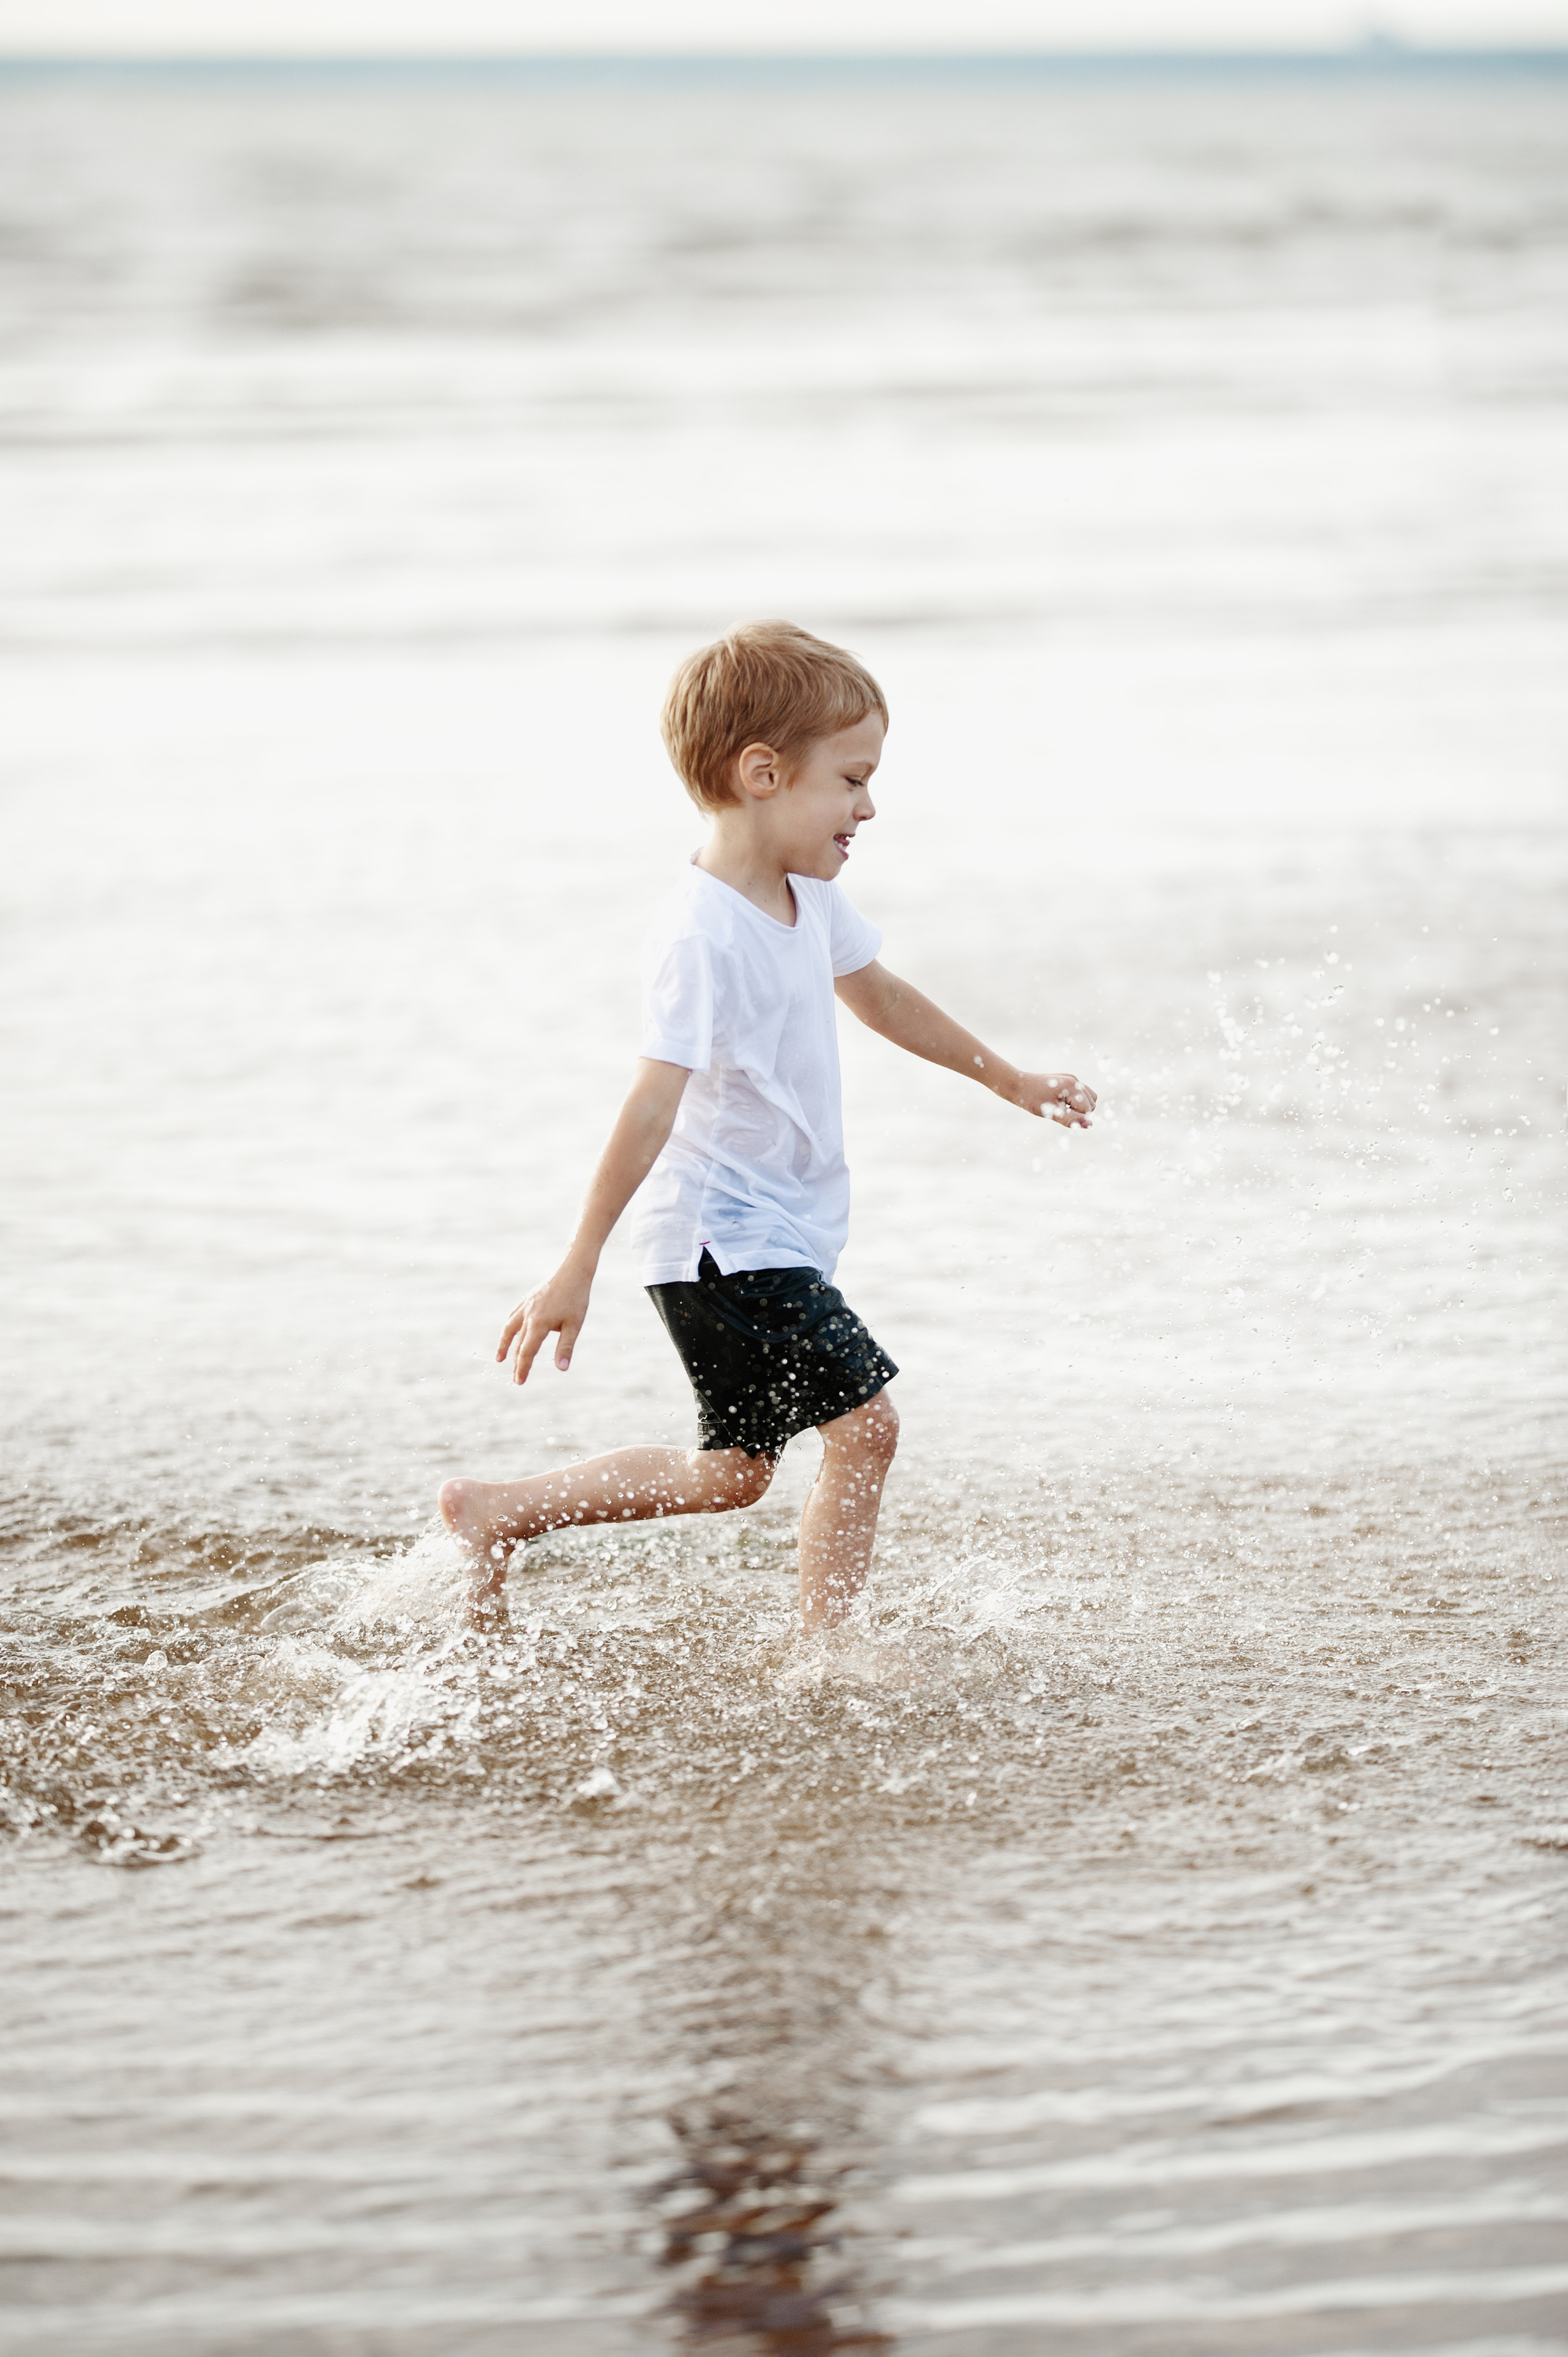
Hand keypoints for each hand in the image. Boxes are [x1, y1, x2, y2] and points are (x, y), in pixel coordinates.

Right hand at [496, 1261, 593, 1384]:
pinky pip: (512, 1315)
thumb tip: (562, 1368)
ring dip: (504, 1345)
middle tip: (516, 1379)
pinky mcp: (527, 1299)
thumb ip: (565, 1347)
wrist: (572, 1272)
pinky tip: (508, 1332)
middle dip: (516, 1363)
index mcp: (538, 1324)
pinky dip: (508, 1327)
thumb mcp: (574, 1325)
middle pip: (518, 1344)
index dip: (523, 1368)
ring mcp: (525, 1306)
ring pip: (510, 1329)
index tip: (519, 1382)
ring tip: (499, 1358)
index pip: (527, 1352)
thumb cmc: (576, 1299)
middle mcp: (528, 1316)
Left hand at [1013, 1070, 1095, 1127]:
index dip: (1075, 1117)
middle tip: (1058, 1110)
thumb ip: (1071, 1119)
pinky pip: (1080, 1093)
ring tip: (1060, 1107)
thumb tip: (1089, 1125)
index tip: (1058, 1114)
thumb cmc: (1032, 1099)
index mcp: (1072, 1086)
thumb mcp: (1051, 1112)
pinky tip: (1060, 1102)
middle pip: (1091, 1103)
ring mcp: (1071, 1078)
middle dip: (1079, 1111)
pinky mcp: (1067, 1080)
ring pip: (1089, 1097)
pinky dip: (1075, 1101)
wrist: (1017, 1085)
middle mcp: (1075, 1080)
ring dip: (1079, 1106)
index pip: (1087, 1109)